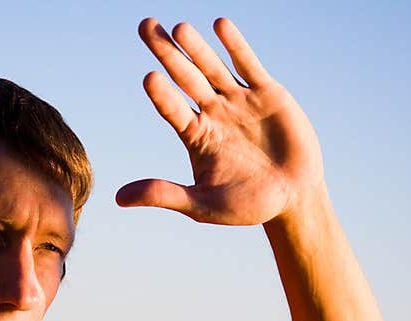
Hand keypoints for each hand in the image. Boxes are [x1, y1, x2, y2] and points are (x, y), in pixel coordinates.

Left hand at [116, 18, 324, 225]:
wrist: (293, 198)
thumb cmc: (246, 206)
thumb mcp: (201, 205)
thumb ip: (163, 195)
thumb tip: (117, 199)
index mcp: (195, 136)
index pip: (172, 109)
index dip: (162, 95)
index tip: (149, 78)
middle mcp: (213, 113)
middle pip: (185, 78)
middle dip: (166, 52)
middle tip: (144, 25)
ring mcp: (238, 101)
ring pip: (213, 68)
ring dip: (197, 48)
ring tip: (179, 28)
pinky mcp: (267, 94)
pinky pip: (248, 65)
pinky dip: (235, 46)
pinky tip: (220, 25)